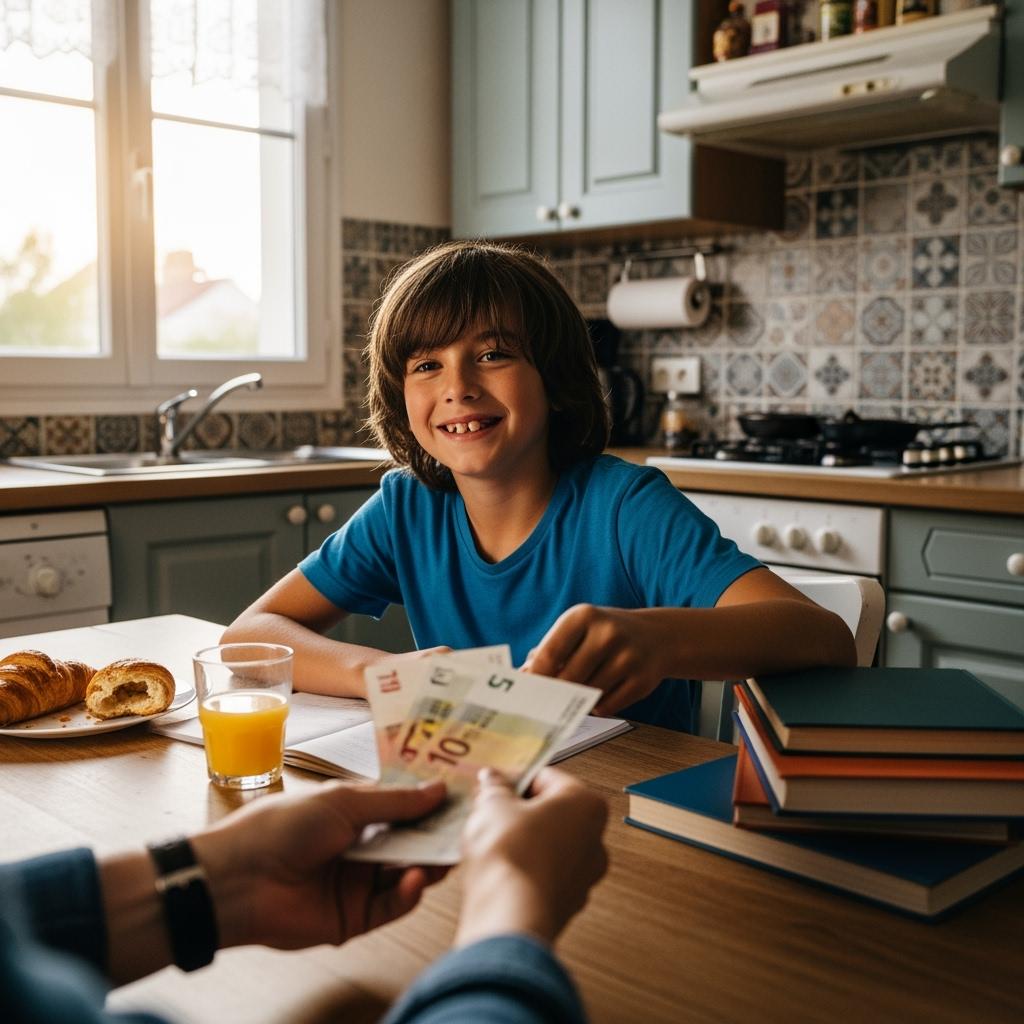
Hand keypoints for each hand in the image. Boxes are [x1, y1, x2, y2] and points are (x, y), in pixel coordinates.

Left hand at [192, 780, 447, 950]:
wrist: (239, 879)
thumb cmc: (283, 826)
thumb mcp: (344, 802)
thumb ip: (395, 801)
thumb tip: (438, 789)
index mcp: (353, 813)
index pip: (401, 808)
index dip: (429, 804)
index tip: (462, 797)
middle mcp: (359, 847)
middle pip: (409, 842)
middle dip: (435, 835)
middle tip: (465, 828)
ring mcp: (358, 884)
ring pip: (406, 874)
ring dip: (427, 864)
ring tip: (446, 855)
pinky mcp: (355, 918)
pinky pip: (392, 906)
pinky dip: (408, 894)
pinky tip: (416, 879)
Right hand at [455, 768, 607, 946]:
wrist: (509, 918)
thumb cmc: (512, 856)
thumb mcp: (493, 805)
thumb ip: (495, 787)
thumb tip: (493, 780)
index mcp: (587, 805)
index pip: (547, 778)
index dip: (514, 779)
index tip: (495, 784)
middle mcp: (595, 840)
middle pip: (551, 813)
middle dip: (520, 812)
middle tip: (491, 812)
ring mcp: (584, 876)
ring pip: (548, 846)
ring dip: (522, 841)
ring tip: (490, 842)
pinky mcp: (567, 904)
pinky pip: (543, 876)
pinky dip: (524, 870)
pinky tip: (498, 870)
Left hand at [523, 604, 668, 714]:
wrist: (657, 637)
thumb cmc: (606, 635)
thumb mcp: (578, 630)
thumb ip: (550, 649)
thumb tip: (523, 675)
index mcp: (584, 616)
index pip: (550, 653)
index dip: (536, 677)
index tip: (528, 691)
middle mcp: (607, 633)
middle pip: (567, 678)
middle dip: (556, 692)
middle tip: (548, 700)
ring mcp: (628, 657)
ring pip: (587, 694)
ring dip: (579, 699)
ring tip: (582, 689)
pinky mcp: (643, 681)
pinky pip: (607, 707)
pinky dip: (599, 707)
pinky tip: (602, 693)